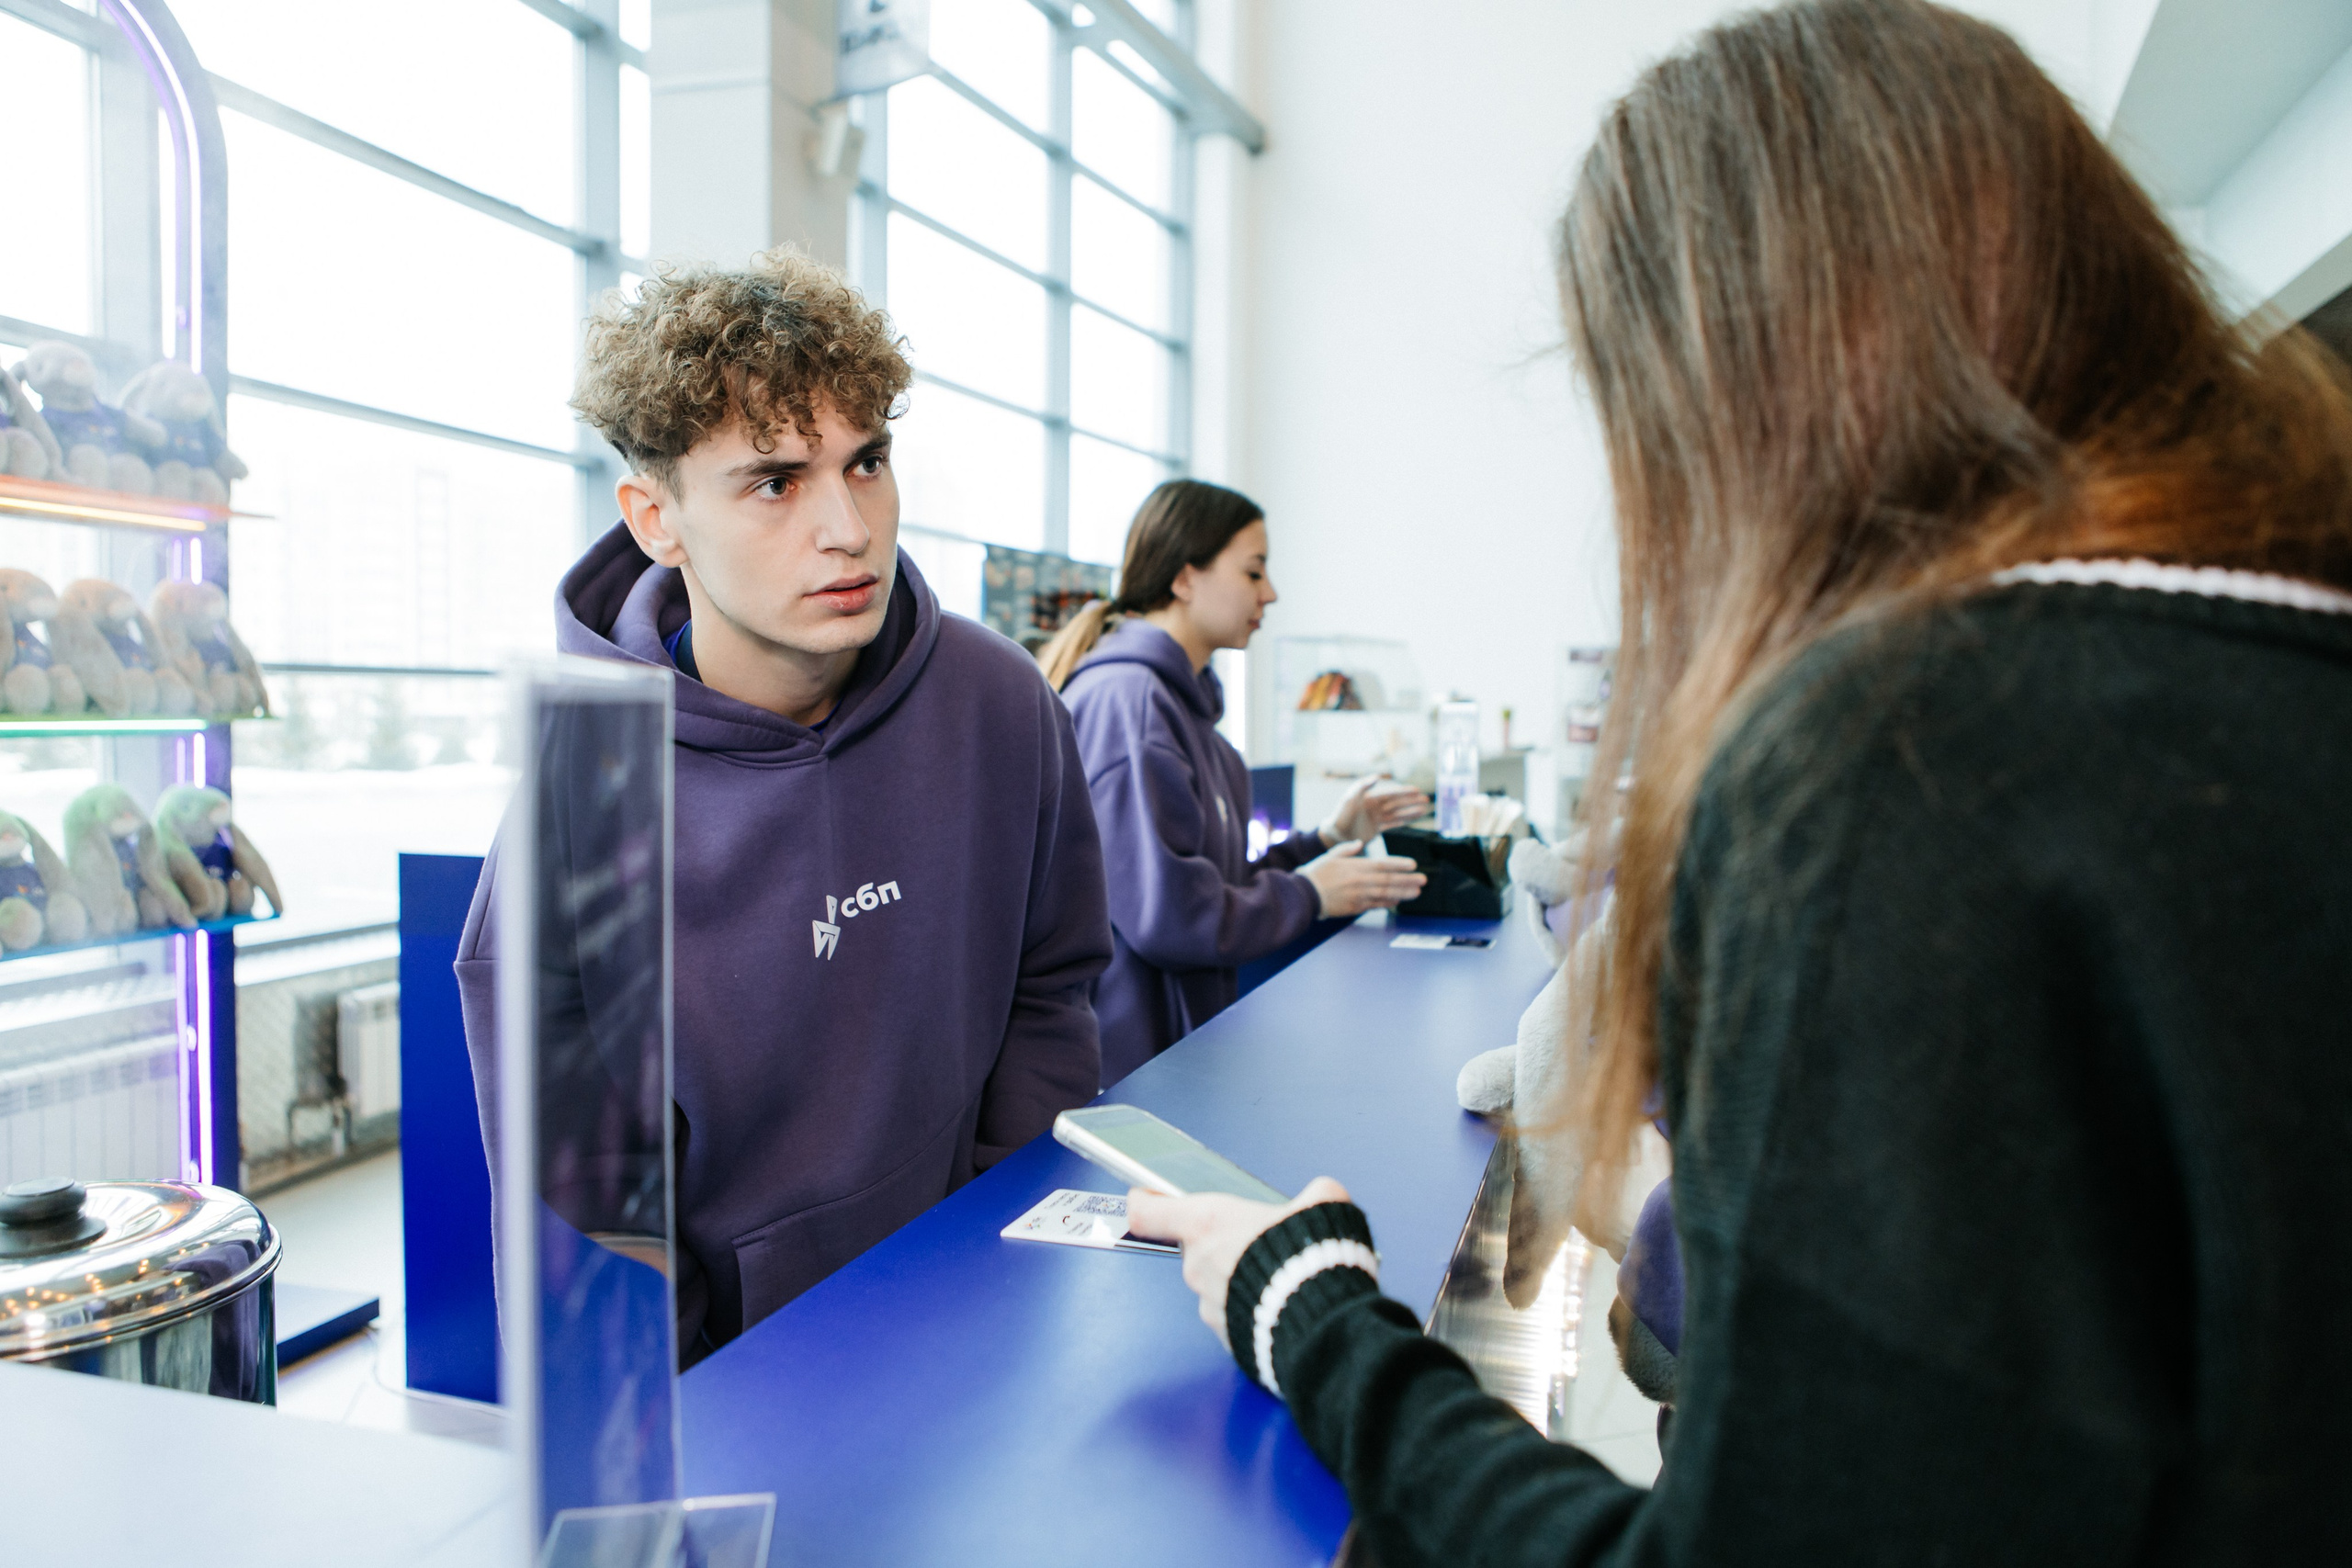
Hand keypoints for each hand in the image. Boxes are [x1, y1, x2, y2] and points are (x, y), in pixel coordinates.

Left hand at [1126, 1177, 1353, 1348]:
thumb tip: (1323, 1195)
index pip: (1148, 1212)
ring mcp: (1209, 1304)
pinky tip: (1280, 1305)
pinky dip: (1250, 1310)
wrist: (1322, 1323)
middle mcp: (1199, 1264)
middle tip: (1261, 1241)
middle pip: (1195, 1246)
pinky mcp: (1226, 1337)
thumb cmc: (1310, 1260)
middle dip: (1224, 1243)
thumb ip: (1316, 1196)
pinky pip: (1232, 1315)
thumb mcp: (1322, 1208)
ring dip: (1239, 1278)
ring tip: (1280, 1278)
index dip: (1145, 1202)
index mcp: (1208, 1223)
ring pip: (1216, 1282)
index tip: (1147, 1197)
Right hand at [1300, 840, 1424, 917]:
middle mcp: (1360, 880)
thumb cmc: (1317, 873)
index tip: (1413, 864)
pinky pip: (1376, 905)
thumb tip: (1360, 843)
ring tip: (1417, 891)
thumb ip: (1348, 849)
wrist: (1305, 894)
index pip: (1382, 864)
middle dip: (1408, 880)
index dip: (1399, 865)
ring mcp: (1359, 895)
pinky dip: (1388, 903)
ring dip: (1403, 893)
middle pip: (1389, 880)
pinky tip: (1398, 901)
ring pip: (1386, 894)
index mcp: (1355, 866)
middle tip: (1423, 879)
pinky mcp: (1355, 907)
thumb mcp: (1331, 855)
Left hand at [1320, 774, 1430, 846]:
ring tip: (1425, 809)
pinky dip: (1404, 821)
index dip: (1403, 792)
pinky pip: (1394, 823)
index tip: (1417, 790)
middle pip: (1397, 803)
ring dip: (1411, 811)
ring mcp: (1376, 818)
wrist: (1335, 835)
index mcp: (1370, 798)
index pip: (1390, 794)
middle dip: (1411, 801)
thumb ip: (1362, 787)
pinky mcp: (1377, 829)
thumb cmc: (1340, 815)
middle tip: (1426, 799)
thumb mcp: (1350, 799)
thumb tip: (1377, 776)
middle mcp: (1375, 807)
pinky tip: (1414, 818)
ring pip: (1398, 813)